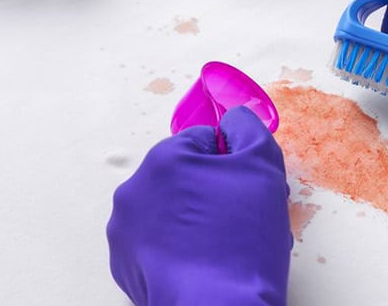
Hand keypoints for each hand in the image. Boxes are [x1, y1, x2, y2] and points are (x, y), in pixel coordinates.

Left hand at [107, 107, 291, 305]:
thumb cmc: (242, 240)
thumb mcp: (263, 166)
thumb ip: (248, 128)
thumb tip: (235, 121)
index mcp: (164, 159)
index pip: (204, 141)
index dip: (233, 163)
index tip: (247, 189)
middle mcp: (134, 191)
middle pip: (183, 176)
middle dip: (212, 191)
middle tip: (240, 220)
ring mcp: (124, 231)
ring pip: (169, 210)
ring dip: (193, 219)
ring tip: (222, 246)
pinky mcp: (124, 265)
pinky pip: (156, 243)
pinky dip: (176, 248)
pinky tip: (202, 263)